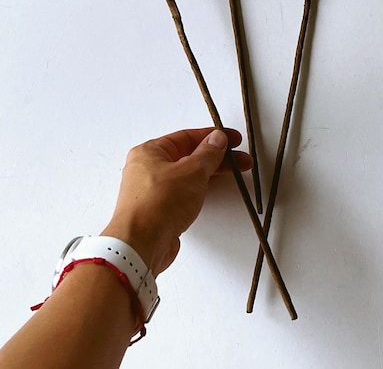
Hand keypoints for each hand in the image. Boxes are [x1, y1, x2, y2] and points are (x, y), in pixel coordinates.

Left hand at [102, 127, 251, 274]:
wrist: (141, 244)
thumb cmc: (160, 202)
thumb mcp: (192, 171)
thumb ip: (208, 154)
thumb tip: (217, 138)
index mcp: (150, 151)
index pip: (186, 137)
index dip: (213, 137)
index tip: (233, 140)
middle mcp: (147, 168)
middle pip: (188, 156)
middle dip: (217, 158)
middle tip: (241, 160)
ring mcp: (152, 191)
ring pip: (186, 176)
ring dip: (210, 174)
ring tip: (234, 174)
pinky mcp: (158, 211)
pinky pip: (182, 193)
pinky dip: (198, 190)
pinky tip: (211, 191)